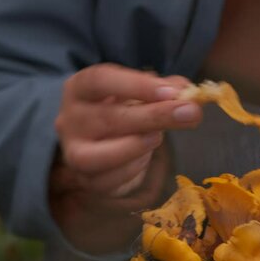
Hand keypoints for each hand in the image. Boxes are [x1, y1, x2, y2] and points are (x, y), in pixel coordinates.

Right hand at [50, 64, 201, 252]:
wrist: (104, 142)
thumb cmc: (123, 109)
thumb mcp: (141, 92)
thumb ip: (164, 89)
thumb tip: (187, 91)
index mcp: (80, 88)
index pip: (100, 80)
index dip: (136, 85)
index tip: (171, 92)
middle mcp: (69, 119)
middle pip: (107, 117)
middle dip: (153, 116)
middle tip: (190, 113)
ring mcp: (73, 152)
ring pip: (96, 156)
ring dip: (136, 146)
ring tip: (158, 137)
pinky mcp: (85, 179)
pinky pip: (107, 180)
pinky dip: (132, 169)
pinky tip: (145, 156)